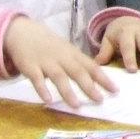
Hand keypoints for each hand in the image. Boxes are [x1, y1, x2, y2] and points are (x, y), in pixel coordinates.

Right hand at [4, 17, 118, 107]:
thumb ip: (79, 64)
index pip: (91, 66)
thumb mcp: (67, 51)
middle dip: (89, 86)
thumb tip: (98, 80)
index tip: (115, 90)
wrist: (24, 32)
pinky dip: (42, 89)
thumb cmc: (50, 46)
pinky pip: (37, 79)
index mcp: (73, 54)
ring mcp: (46, 62)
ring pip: (59, 77)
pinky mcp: (30, 67)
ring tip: (77, 106)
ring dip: (68, 91)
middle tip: (100, 100)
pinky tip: (48, 100)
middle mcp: (62, 58)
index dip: (103, 78)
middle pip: (78, 72)